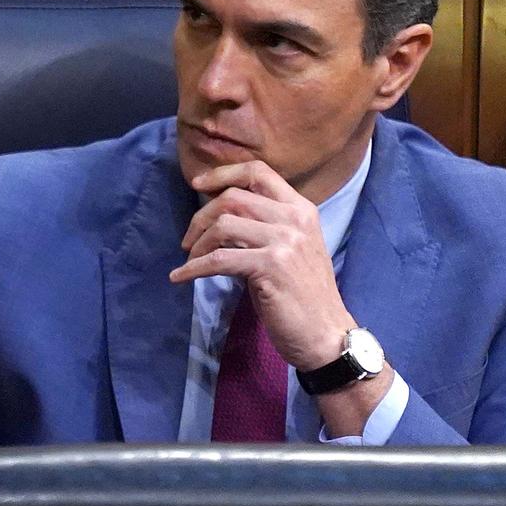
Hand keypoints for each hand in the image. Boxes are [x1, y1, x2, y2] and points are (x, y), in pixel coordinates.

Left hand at [169, 160, 355, 368]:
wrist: (325, 333)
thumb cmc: (303, 294)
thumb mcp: (291, 248)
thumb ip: (264, 226)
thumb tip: (219, 215)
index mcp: (301, 209)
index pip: (258, 172)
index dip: (223, 174)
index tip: (198, 184)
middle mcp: (295, 218)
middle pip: (233, 197)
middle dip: (201, 217)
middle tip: (189, 240)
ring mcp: (285, 241)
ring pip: (223, 225)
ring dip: (198, 244)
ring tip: (190, 260)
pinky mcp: (270, 267)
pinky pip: (219, 260)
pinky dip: (193, 268)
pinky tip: (180, 277)